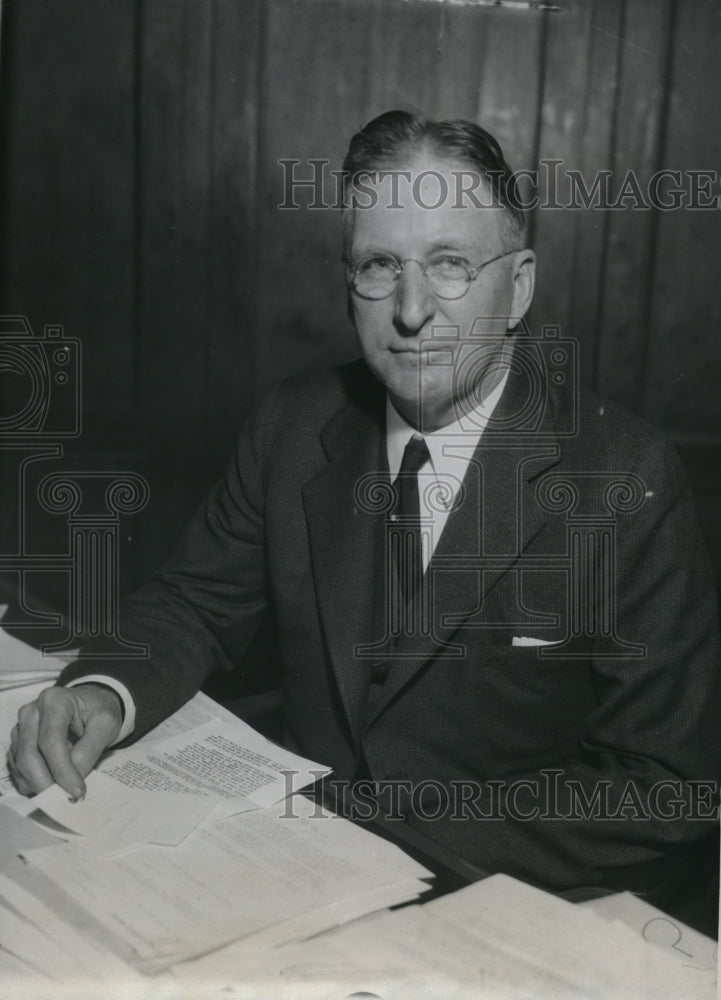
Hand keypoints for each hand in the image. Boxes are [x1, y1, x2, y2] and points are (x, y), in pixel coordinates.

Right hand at [8, 684, 122, 797]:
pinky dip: (33, 782)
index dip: (62, 770)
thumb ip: (90, 749)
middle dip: (46, 782)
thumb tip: (74, 777)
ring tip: (63, 790)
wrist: (90, 704)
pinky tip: (53, 782)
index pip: (50, 741)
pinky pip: (18, 769)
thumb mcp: (106, 724)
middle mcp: (32, 712)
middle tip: (66, 799)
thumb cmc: (98, 712)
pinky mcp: (17, 743)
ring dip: (39, 784)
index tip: (76, 791)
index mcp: (55, 701)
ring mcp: (21, 728)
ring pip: (20, 765)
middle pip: (29, 754)